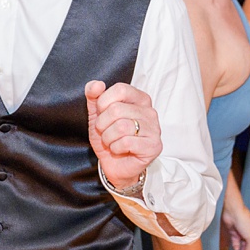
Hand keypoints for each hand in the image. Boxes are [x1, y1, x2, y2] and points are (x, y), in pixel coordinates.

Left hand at [85, 80, 160, 194]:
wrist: (114, 165)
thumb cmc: (109, 138)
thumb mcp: (97, 115)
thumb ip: (94, 97)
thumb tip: (96, 84)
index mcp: (140, 99)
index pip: (121, 89)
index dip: (103, 102)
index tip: (101, 113)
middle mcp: (150, 112)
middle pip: (117, 110)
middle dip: (102, 124)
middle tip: (106, 132)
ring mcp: (154, 129)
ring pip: (121, 127)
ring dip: (108, 138)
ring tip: (112, 142)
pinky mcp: (154, 146)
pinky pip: (127, 142)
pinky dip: (116, 148)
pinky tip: (119, 149)